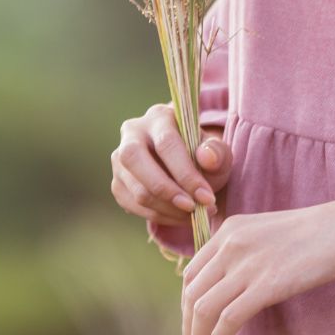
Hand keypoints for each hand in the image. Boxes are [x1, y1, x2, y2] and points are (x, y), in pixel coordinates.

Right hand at [110, 103, 231, 231]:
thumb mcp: (217, 151)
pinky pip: (133, 205)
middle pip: (135, 159)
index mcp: (159, 117)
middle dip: (166, 190)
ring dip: (167, 209)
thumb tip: (205, 157)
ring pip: (136, 189)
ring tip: (193, 215)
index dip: (186, 173)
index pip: (166, 143)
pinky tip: (178, 216)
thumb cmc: (202, 155)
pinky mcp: (117, 182)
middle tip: (193, 208)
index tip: (207, 197)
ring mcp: (119, 159)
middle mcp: (132, 133)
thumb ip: (217, 152)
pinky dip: (159, 217)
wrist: (186, 167)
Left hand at [181, 193, 334, 334]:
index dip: (185, 305)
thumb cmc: (315, 232)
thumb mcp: (265, 231)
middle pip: (191, 293)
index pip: (190, 274)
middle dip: (187, 327)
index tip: (190, 327)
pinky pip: (229, 318)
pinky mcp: (268, 284)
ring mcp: (247, 264)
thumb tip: (227, 285)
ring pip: (203, 308)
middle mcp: (230, 244)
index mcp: (228, 229)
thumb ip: (242, 251)